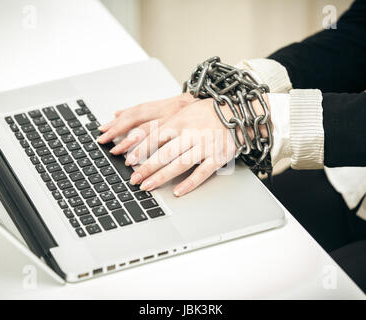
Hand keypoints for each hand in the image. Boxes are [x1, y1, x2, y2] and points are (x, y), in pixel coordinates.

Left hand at [97, 94, 270, 196]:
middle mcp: (191, 133)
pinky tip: (177, 191)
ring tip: (147, 186)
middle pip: (165, 153)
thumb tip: (138, 134)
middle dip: (147, 168)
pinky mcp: (218, 157)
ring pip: (180, 164)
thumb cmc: (206, 113)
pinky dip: (189, 183)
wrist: (237, 112)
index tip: (128, 161)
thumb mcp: (182, 112)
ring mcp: (205, 146)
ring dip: (162, 176)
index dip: (141, 149)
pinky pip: (202, 172)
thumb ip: (163, 124)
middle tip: (133, 179)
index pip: (156, 136)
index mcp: (180, 121)